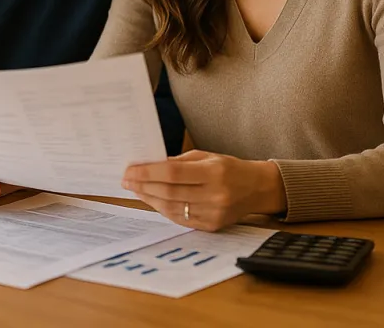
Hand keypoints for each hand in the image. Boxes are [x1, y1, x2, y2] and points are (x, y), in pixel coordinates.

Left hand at [122, 150, 285, 231]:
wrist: (257, 188)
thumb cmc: (229, 168)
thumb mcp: (206, 156)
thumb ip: (179, 162)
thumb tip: (148, 165)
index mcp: (213, 172)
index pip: (172, 173)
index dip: (147, 172)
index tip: (129, 170)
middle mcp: (214, 195)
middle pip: (169, 192)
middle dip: (143, 186)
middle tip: (126, 180)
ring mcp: (213, 213)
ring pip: (172, 208)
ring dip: (150, 199)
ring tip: (136, 189)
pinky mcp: (212, 226)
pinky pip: (180, 220)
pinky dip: (163, 210)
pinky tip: (153, 200)